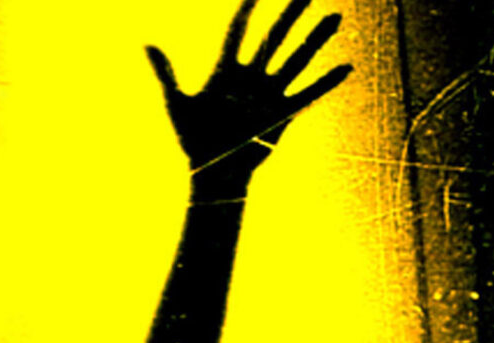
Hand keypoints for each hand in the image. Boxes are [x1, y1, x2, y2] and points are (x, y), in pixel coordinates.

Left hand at [146, 0, 351, 197]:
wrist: (214, 174)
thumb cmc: (194, 141)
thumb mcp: (178, 104)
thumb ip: (165, 74)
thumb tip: (146, 43)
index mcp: (225, 71)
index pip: (237, 31)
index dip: (247, 9)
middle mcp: (251, 78)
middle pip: (274, 37)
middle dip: (291, 13)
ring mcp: (270, 94)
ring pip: (296, 59)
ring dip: (315, 38)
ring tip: (335, 16)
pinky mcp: (283, 115)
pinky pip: (309, 95)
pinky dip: (327, 82)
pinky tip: (346, 67)